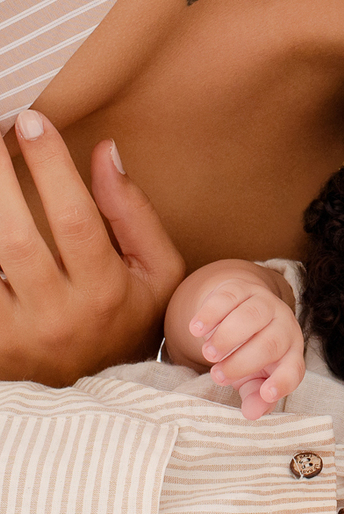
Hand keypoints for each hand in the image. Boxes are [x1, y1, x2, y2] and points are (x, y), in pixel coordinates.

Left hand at [0, 112, 185, 382]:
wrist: (105, 393)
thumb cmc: (133, 319)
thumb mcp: (158, 268)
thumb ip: (132, 211)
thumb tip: (104, 151)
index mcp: (106, 290)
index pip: (76, 218)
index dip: (51, 166)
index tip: (31, 120)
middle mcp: (59, 316)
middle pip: (16, 238)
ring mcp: (18, 337)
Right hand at [171, 261, 304, 417]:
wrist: (240, 309)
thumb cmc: (249, 352)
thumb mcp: (253, 378)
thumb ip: (255, 397)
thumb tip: (251, 413)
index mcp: (290, 353)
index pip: (294, 369)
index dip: (283, 382)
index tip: (266, 393)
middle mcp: (283, 325)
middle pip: (271, 343)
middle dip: (242, 362)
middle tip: (217, 375)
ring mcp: (264, 303)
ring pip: (252, 316)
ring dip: (227, 337)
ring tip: (208, 354)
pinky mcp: (242, 288)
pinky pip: (229, 297)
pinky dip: (210, 313)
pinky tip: (196, 329)